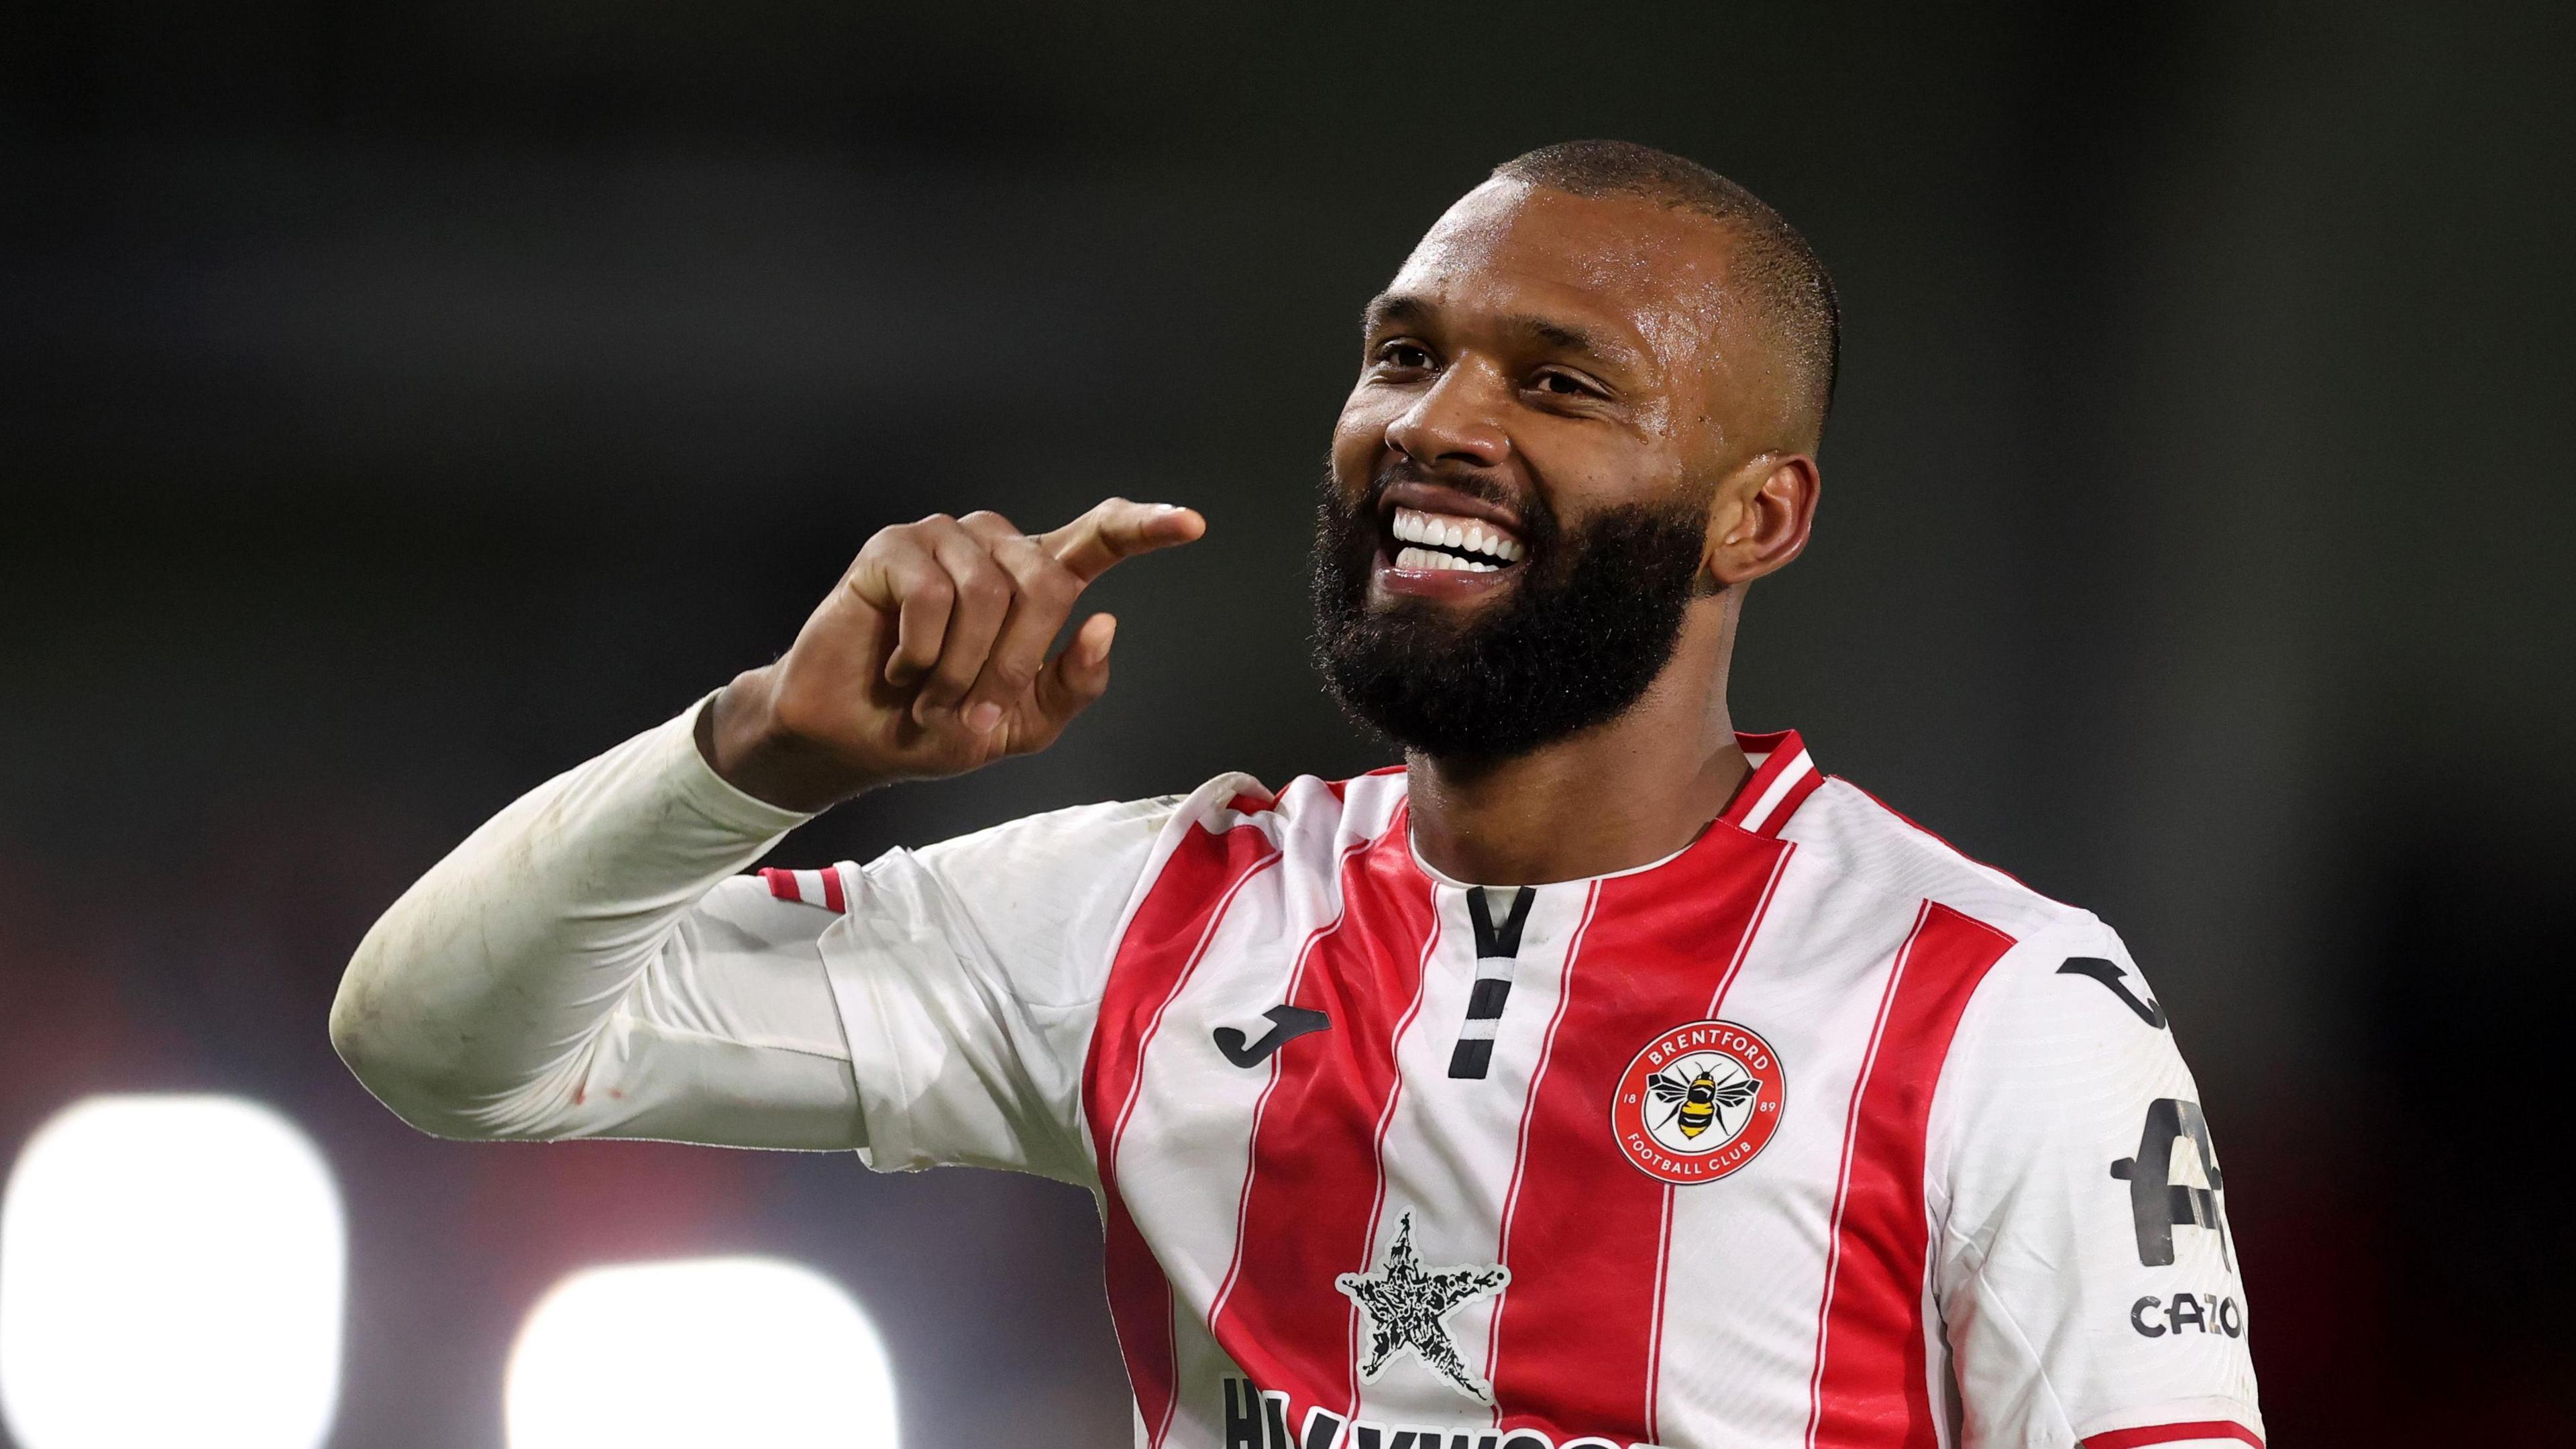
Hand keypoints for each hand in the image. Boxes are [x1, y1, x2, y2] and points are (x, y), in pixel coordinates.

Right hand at [701, 498, 1205, 810]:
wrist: (855, 739)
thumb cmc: (939, 723)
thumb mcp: (1023, 722)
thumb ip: (1071, 684)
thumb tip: (1104, 624)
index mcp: (1035, 580)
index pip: (1100, 538)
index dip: (1145, 527)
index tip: (1192, 524)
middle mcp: (996, 547)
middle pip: (1046, 584)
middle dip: (1015, 661)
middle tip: (975, 706)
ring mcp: (944, 538)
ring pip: (988, 592)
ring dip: (962, 666)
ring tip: (931, 691)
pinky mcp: (893, 546)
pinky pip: (931, 595)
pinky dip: (921, 652)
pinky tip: (900, 666)